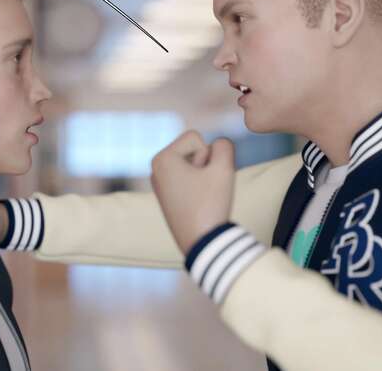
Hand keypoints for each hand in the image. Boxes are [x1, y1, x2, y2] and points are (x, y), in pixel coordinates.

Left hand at [151, 131, 235, 253]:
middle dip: (205, 164)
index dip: (208, 155)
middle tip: (202, 190)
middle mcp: (156, 168)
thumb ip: (225, 145)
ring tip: (201, 197)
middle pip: (194, 149)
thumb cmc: (210, 205)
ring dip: (204, 175)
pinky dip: (200, 186)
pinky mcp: (168, 195)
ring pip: (194, 164)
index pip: (196, 137)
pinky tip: (198, 203)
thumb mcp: (224, 168)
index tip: (203, 178)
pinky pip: (191, 178)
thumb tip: (218, 144)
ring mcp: (160, 183)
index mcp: (161, 158)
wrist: (202, 243)